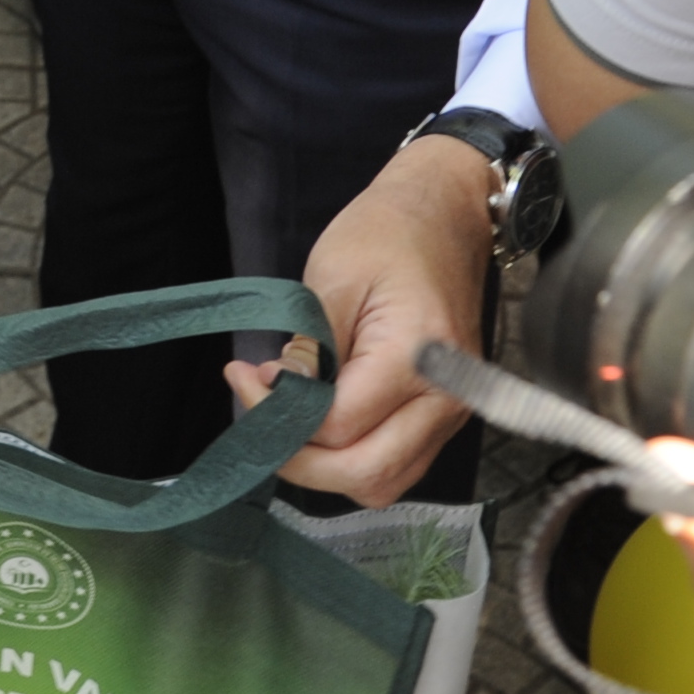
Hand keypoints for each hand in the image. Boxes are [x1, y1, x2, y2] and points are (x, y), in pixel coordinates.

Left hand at [222, 134, 489, 503]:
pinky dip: (352, 456)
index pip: (337, 426)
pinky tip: (318, 420)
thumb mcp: (332, 277)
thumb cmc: (387, 233)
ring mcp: (453, 412)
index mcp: (418, 358)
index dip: (278, 416)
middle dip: (299, 460)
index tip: (241, 378)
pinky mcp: (445, 415)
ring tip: (285, 418)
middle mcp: (446, 398)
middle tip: (256, 417)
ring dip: (326, 466)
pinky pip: (396, 462)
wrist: (445, 212)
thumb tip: (275, 400)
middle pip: (365, 474)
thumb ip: (308, 350)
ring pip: (383, 481)